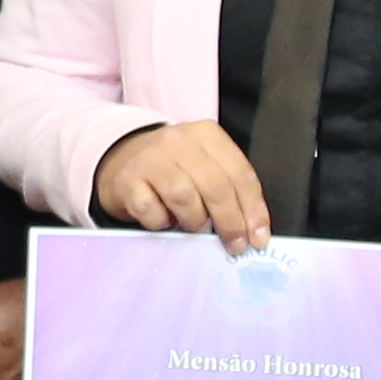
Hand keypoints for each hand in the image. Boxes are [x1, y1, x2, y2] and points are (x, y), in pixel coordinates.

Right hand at [91, 121, 270, 248]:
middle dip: (230, 222)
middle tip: (235, 245)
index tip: (258, 238)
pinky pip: (152, 211)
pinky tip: (164, 219)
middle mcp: (179, 141)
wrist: (122, 160)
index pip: (239, 173)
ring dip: (195, 221)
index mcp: (207, 134)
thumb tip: (252, 231)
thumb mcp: (206, 166)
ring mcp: (151, 159)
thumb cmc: (174, 169)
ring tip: (194, 227)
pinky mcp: (128, 181)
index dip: (253, 209)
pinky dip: (162, 222)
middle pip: (215, 186)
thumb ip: (229, 190)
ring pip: (185, 197)